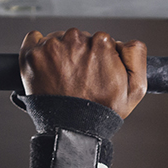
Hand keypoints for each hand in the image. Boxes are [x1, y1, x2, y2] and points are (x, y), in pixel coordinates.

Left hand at [19, 28, 147, 118]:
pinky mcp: (31, 54)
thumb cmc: (103, 111)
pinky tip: (47, 67)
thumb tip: (124, 41)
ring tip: (64, 78)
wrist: (72, 129)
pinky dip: (39, 48)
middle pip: (78, 38)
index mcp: (101, 43)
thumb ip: (136, 56)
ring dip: (60, 54)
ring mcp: (50, 46)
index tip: (96, 73)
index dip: (100, 57)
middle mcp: (75, 40)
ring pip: (58, 39)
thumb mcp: (136, 88)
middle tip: (80, 79)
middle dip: (79, 54)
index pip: (100, 40)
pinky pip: (34, 38)